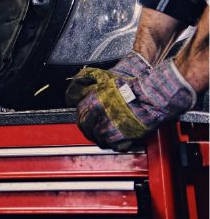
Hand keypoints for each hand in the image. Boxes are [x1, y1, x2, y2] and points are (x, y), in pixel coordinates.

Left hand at [66, 57, 195, 150]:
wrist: (150, 98)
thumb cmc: (133, 89)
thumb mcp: (106, 83)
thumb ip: (94, 90)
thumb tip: (84, 88)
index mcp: (93, 101)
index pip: (79, 115)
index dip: (83, 119)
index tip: (86, 122)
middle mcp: (98, 114)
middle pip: (86, 128)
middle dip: (89, 131)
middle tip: (94, 132)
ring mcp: (109, 126)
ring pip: (98, 138)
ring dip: (102, 138)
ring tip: (108, 137)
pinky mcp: (121, 136)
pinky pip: (113, 145)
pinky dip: (115, 145)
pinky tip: (119, 140)